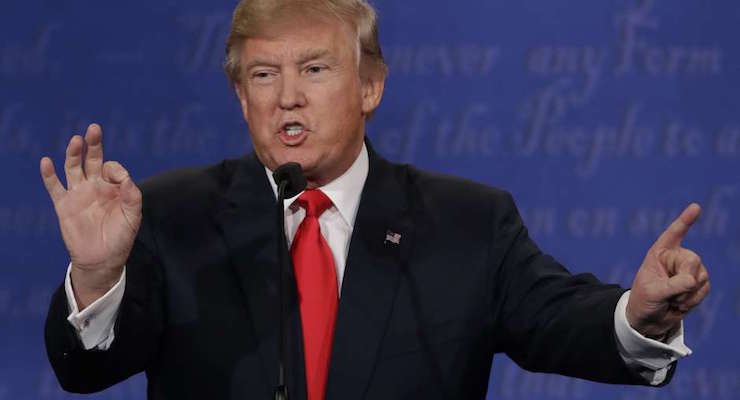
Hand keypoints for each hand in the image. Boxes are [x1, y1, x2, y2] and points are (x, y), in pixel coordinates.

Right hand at [40, 123, 141, 308]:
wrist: (102, 259)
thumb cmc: (120, 237)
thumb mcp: (133, 217)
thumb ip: (132, 197)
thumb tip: (125, 179)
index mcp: (113, 187)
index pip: (113, 168)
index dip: (116, 170)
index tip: (118, 181)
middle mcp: (95, 186)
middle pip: (92, 159)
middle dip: (93, 144)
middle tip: (93, 129)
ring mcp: (78, 194)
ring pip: (73, 168)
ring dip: (73, 153)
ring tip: (76, 140)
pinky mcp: (64, 205)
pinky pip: (54, 187)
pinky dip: (49, 175)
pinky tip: (46, 162)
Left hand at [627, 203, 709, 339]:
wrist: (650, 319)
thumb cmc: (644, 300)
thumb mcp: (653, 292)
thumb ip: (672, 285)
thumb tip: (693, 280)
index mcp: (659, 253)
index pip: (673, 234)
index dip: (685, 220)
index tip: (696, 207)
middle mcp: (676, 258)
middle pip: (693, 260)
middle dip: (685, 280)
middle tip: (671, 294)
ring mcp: (688, 270)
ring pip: (702, 276)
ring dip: (688, 294)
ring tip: (672, 299)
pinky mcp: (698, 283)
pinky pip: (705, 288)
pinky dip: (694, 300)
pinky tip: (680, 304)